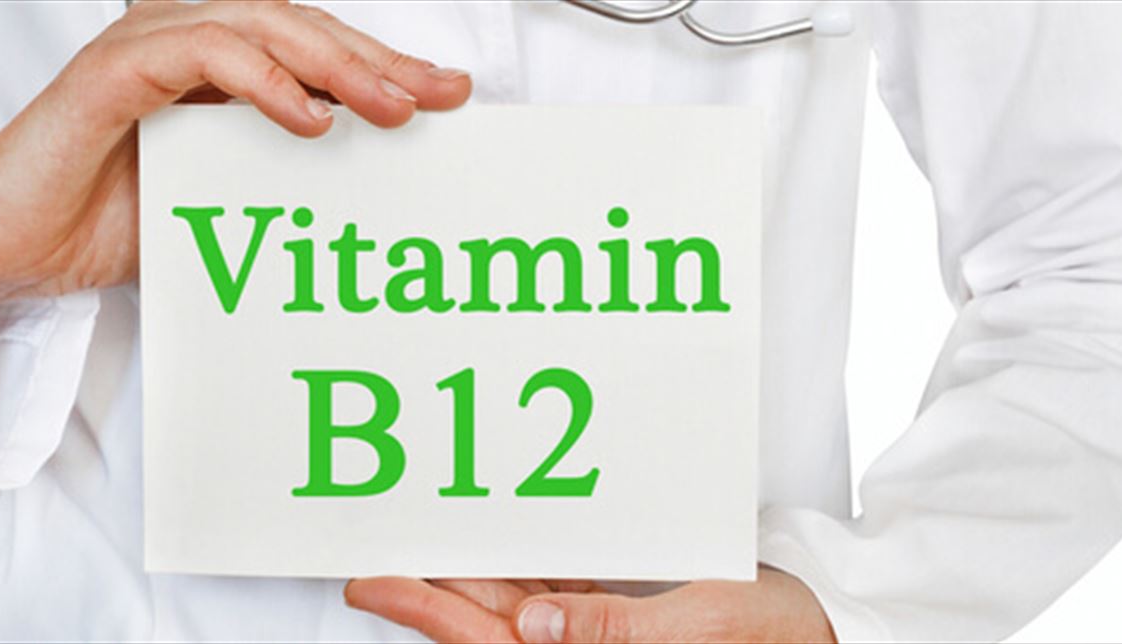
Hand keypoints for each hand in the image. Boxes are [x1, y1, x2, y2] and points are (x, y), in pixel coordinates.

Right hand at [0, 0, 470, 316]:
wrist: (6, 247)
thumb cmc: (104, 222)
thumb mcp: (219, 204)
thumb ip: (279, 183)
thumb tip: (367, 200)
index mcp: (214, 69)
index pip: (313, 53)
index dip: (382, 68)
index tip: (449, 98)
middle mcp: (185, 44)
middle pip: (299, 29)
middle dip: (377, 61)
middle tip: (441, 96)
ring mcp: (145, 49)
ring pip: (258, 28)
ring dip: (333, 65)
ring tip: (391, 108)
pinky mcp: (108, 73)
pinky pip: (197, 56)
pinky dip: (259, 81)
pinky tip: (308, 117)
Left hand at [344, 566, 834, 642]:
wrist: (827, 632)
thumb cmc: (779, 637)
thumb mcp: (705, 626)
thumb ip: (617, 628)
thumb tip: (536, 625)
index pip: (493, 643)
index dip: (429, 615)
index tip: (374, 584)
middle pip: (485, 626)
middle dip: (425, 595)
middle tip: (367, 562)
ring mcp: (595, 636)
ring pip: (509, 609)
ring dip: (461, 581)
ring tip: (413, 549)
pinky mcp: (614, 617)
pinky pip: (549, 593)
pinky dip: (513, 572)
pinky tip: (489, 547)